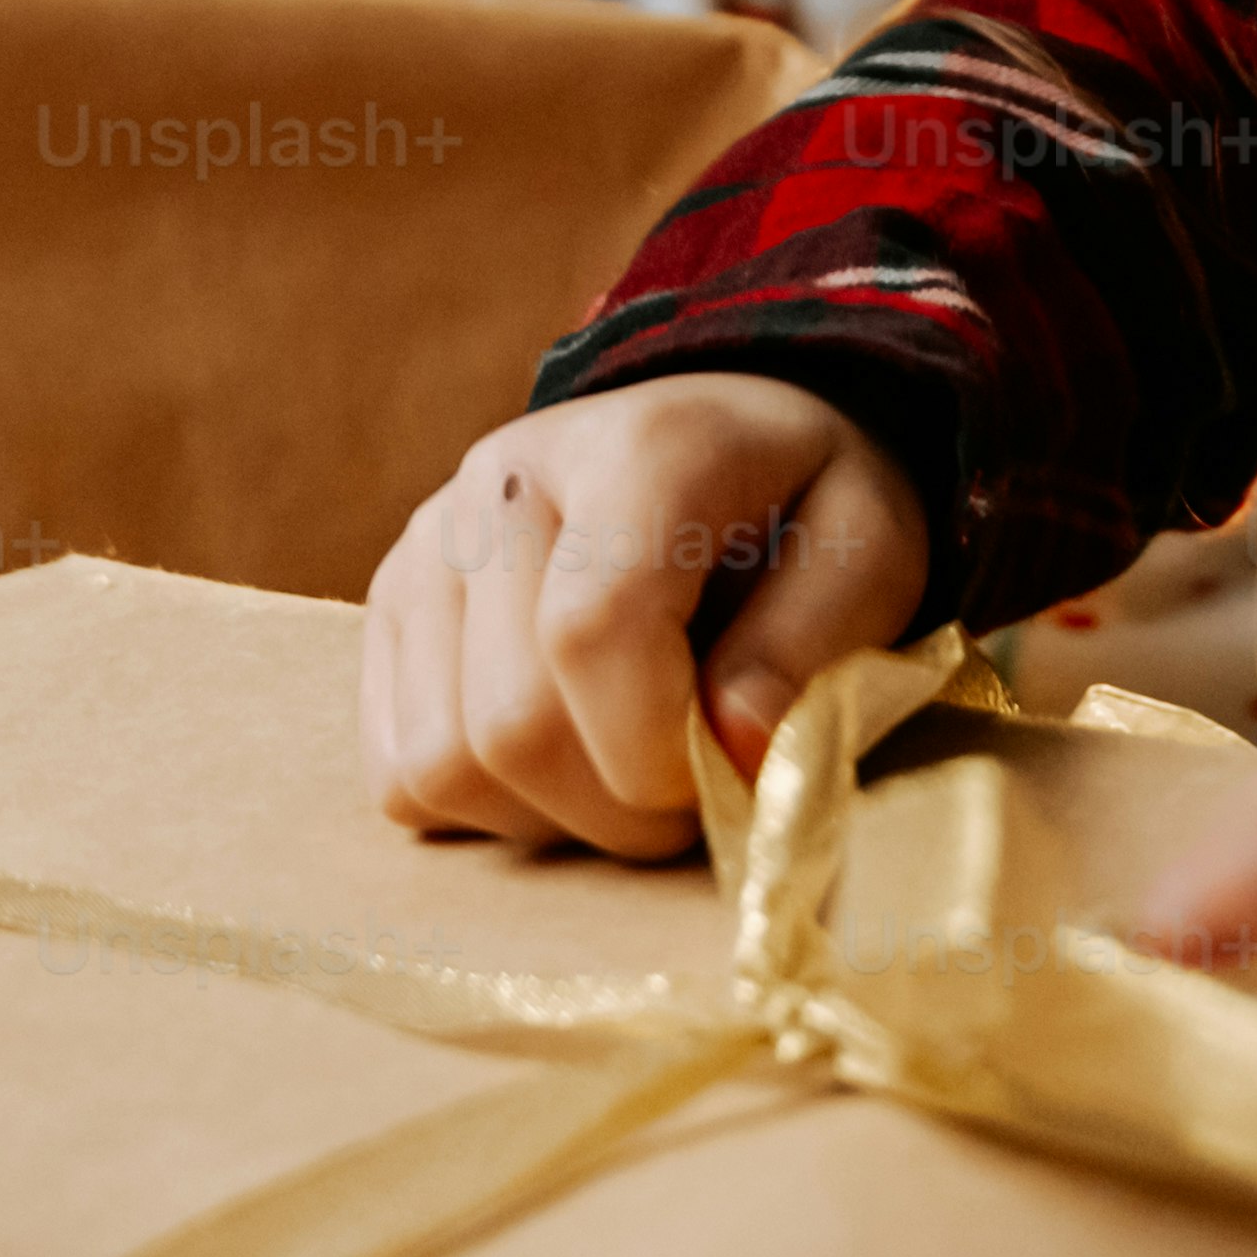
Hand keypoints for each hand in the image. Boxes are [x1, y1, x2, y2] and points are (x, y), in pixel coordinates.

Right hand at [358, 373, 925, 854]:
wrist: (722, 442)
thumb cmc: (804, 510)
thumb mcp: (869, 553)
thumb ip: (813, 649)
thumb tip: (732, 753)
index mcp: (633, 450)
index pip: (592, 632)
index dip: (656, 750)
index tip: (729, 773)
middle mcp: (503, 481)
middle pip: (510, 725)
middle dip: (620, 806)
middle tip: (695, 783)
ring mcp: (427, 541)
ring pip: (442, 765)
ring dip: (553, 814)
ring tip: (629, 762)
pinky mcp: (387, 603)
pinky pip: (397, 773)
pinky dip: (485, 806)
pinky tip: (564, 755)